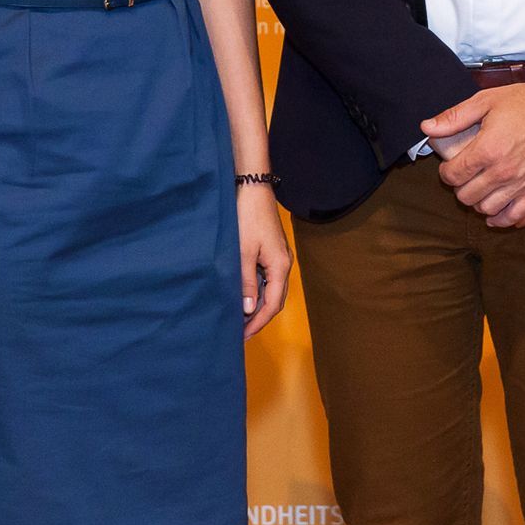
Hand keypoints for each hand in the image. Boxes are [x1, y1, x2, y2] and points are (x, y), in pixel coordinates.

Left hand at [237, 184, 292, 336]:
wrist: (253, 189)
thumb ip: (245, 282)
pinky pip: (268, 279)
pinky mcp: (272, 252)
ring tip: (241, 319)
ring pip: (272, 290)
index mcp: (280, 267)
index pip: (272, 305)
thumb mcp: (243, 252)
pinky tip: (245, 296)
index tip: (242, 336)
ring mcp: (279, 258)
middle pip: (275, 300)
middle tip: (241, 333)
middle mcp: (284, 264)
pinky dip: (258, 292)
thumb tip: (247, 310)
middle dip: (259, 318)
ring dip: (258, 306)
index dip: (258, 323)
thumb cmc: (247, 218)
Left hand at [425, 84, 524, 227]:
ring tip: (478, 192)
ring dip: (478, 203)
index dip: (445, 173)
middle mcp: (503, 171)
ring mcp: (522, 183)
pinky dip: (503, 219)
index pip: (453, 175)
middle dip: (460, 188)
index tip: (448, 168)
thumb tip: (426, 127)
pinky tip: (496, 214)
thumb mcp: (486, 100)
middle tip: (463, 179)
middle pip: (467, 196)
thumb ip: (454, 117)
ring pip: (488, 209)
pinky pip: (517, 216)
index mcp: (487, 149)